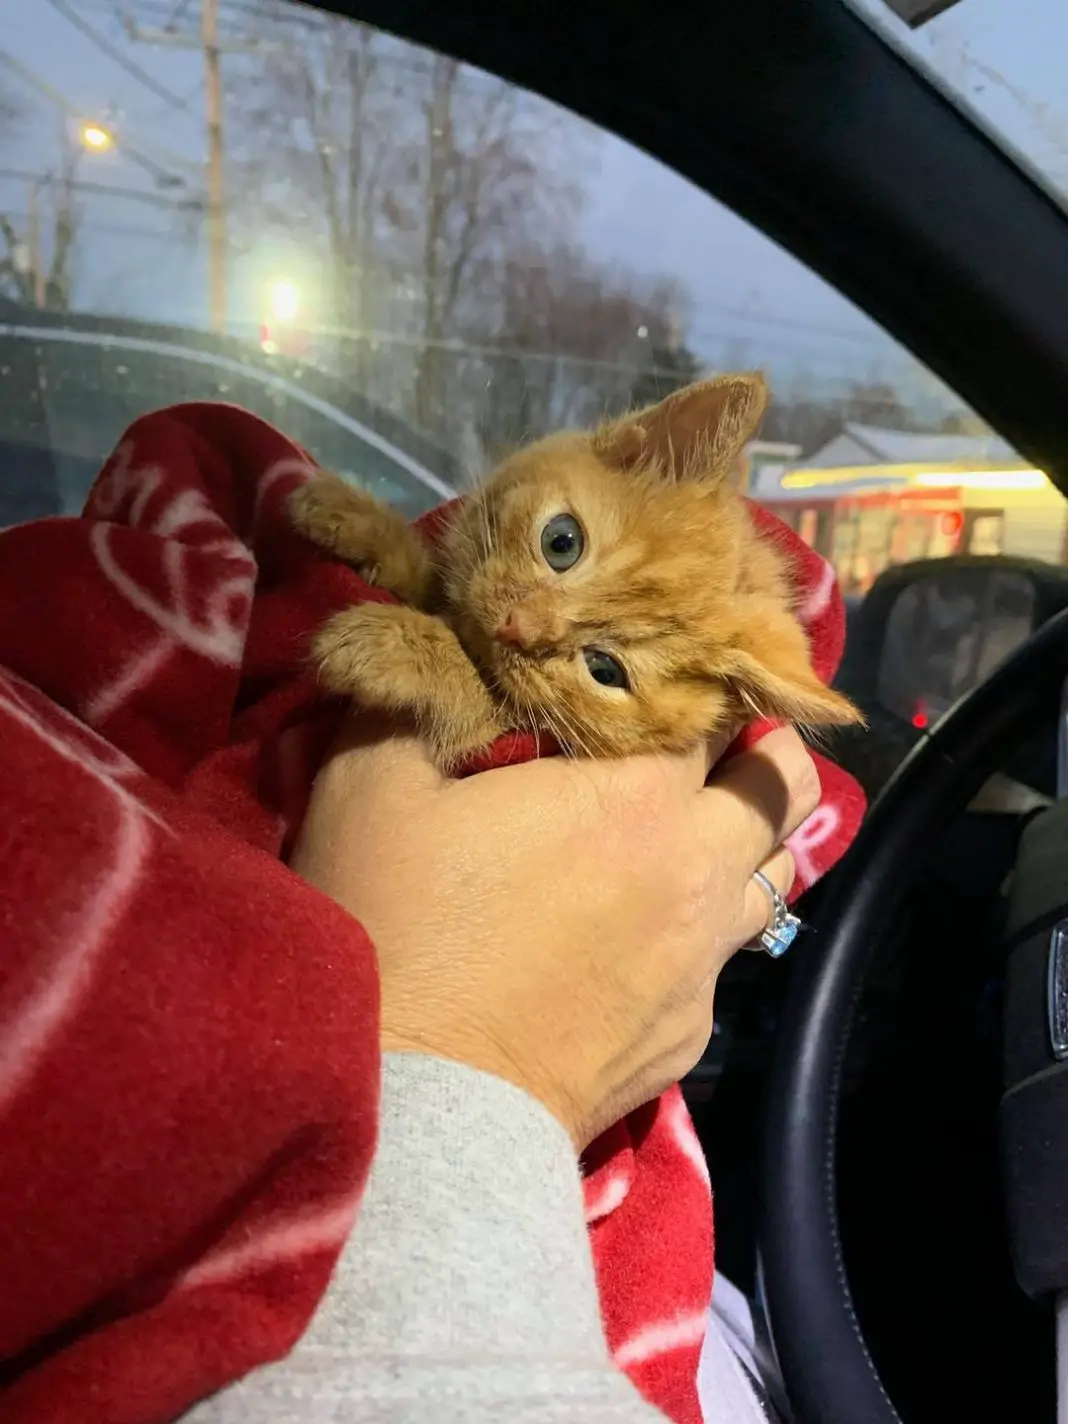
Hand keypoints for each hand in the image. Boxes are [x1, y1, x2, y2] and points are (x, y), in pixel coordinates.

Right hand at [290, 723, 818, 1148]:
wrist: (421, 1112)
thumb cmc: (398, 930)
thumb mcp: (368, 789)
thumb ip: (411, 702)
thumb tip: (426, 654)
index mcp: (637, 798)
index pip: (715, 707)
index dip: (693, 680)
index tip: (664, 674)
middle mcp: (696, 872)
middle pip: (786, 787)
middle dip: (762, 752)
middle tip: (706, 744)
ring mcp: (704, 964)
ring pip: (774, 877)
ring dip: (743, 844)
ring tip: (686, 836)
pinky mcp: (689, 1037)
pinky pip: (719, 962)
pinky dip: (694, 934)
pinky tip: (635, 940)